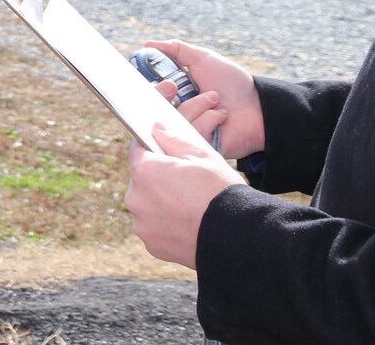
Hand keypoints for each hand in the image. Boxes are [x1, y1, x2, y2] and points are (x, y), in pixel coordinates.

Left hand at [126, 118, 246, 268]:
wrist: (238, 237)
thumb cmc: (220, 192)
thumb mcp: (202, 156)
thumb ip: (174, 140)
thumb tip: (157, 129)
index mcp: (145, 171)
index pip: (137, 151)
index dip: (152, 149)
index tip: (164, 154)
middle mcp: (136, 197)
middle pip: (142, 181)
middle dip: (158, 179)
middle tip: (185, 184)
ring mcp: (142, 224)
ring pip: (147, 206)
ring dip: (160, 204)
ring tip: (188, 207)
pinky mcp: (152, 245)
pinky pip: (155, 228)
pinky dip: (166, 226)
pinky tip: (188, 225)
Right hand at [145, 39, 264, 159]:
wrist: (259, 105)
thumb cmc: (233, 83)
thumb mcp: (204, 59)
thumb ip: (176, 49)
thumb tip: (147, 43)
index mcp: (176, 94)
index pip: (152, 95)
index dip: (153, 89)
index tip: (165, 81)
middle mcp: (179, 113)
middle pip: (155, 111)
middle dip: (164, 97)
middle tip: (177, 88)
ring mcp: (189, 130)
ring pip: (176, 120)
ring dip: (198, 104)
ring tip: (216, 100)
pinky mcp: (201, 144)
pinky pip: (193, 132)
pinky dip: (210, 119)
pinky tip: (222, 116)